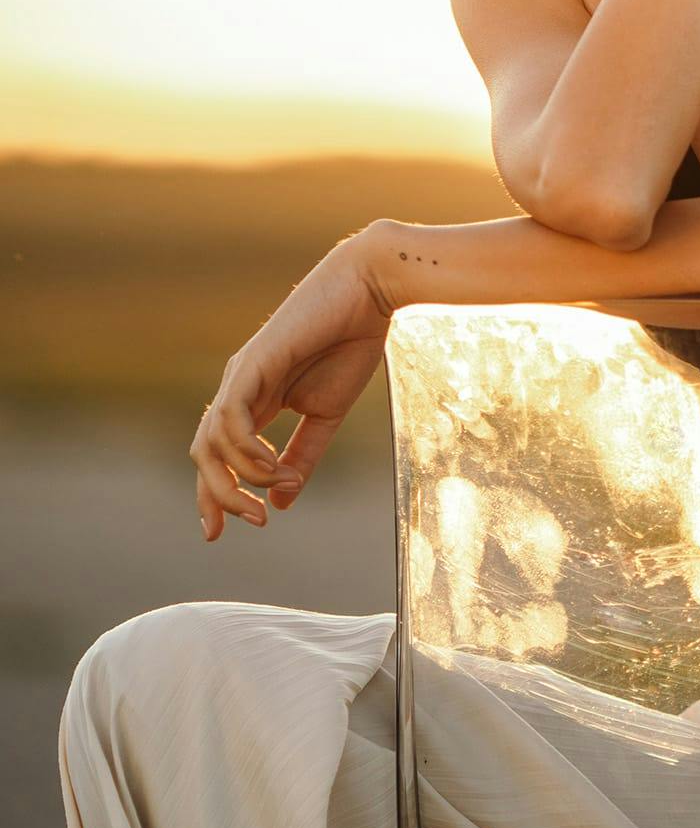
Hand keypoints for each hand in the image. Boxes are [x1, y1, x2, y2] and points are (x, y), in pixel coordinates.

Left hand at [189, 227, 393, 539]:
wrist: (368, 293)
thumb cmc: (351, 344)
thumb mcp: (327, 415)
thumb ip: (303, 455)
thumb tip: (282, 501)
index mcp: (255, 401)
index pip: (219, 456)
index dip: (216, 496)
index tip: (222, 534)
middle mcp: (238, 390)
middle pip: (204, 454)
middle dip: (220, 496)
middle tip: (255, 522)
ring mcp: (241, 377)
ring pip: (211, 442)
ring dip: (239, 478)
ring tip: (274, 491)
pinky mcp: (252, 366)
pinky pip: (230, 420)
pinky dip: (247, 451)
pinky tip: (273, 466)